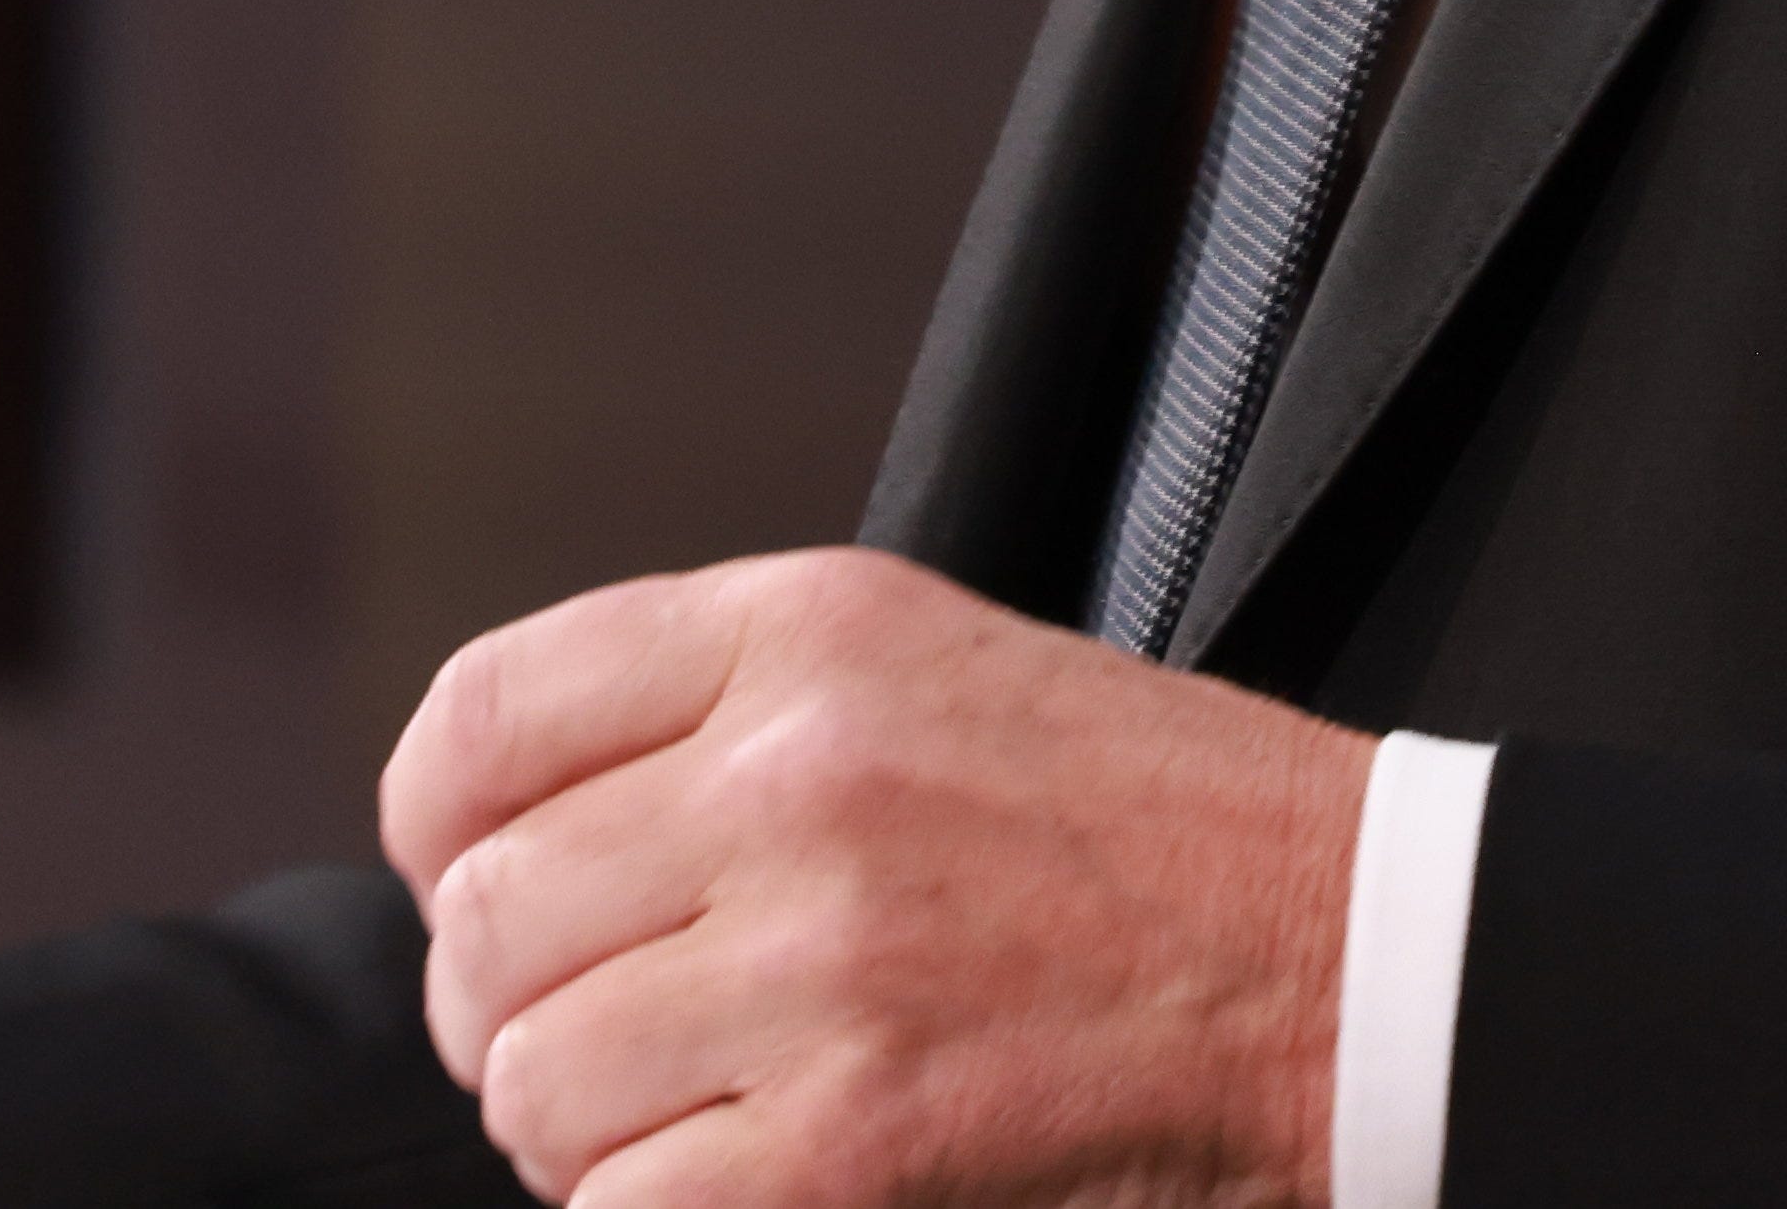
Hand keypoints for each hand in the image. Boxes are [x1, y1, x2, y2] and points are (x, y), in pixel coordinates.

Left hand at [381, 546, 1367, 1208]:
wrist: (1349, 953)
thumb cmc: (1142, 823)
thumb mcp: (922, 665)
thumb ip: (717, 707)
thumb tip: (504, 822)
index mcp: (795, 634)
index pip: (476, 723)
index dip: (437, 837)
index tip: (474, 892)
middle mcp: (790, 776)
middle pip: (483, 924)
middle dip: (507, 1014)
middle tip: (590, 1045)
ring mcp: (822, 959)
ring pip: (533, 1081)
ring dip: (577, 1136)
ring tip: (673, 1124)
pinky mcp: (862, 1133)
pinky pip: (630, 1202)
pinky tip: (738, 1186)